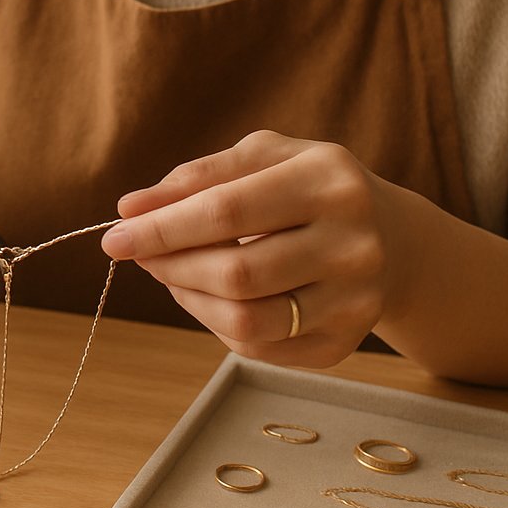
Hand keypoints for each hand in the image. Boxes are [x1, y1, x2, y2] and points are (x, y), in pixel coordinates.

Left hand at [100, 130, 420, 366]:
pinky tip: (211, 297)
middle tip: (139, 254)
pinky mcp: (343, 344)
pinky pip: (257, 348)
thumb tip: (131, 208)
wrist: (393, 239)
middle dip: (170, 266)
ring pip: (245, 321)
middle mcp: (353, 244)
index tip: (114, 235)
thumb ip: (196, 178)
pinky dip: (216, 325)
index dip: (162, 228)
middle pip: (236, 274)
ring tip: (174, 274)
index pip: (227, 211)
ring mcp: (354, 302)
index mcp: (330, 182)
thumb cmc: (307, 187)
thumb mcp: (262, 159)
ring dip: (188, 299)